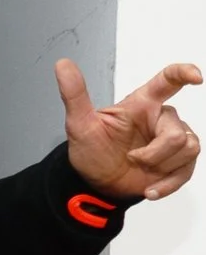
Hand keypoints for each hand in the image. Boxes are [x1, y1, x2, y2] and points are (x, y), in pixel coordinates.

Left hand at [60, 59, 202, 201]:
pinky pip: (188, 170)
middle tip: (130, 158)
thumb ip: (74, 94)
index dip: (184, 73)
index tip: (195, 77)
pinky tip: (150, 190)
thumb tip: (62, 64)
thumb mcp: (79, 124)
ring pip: (189, 148)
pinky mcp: (177, 163)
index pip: (168, 80)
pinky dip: (168, 184)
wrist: (93, 184)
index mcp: (143, 104)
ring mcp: (172, 141)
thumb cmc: (90, 150)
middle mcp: (161, 119)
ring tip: (138, 169)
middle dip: (154, 152)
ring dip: (160, 166)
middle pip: (178, 131)